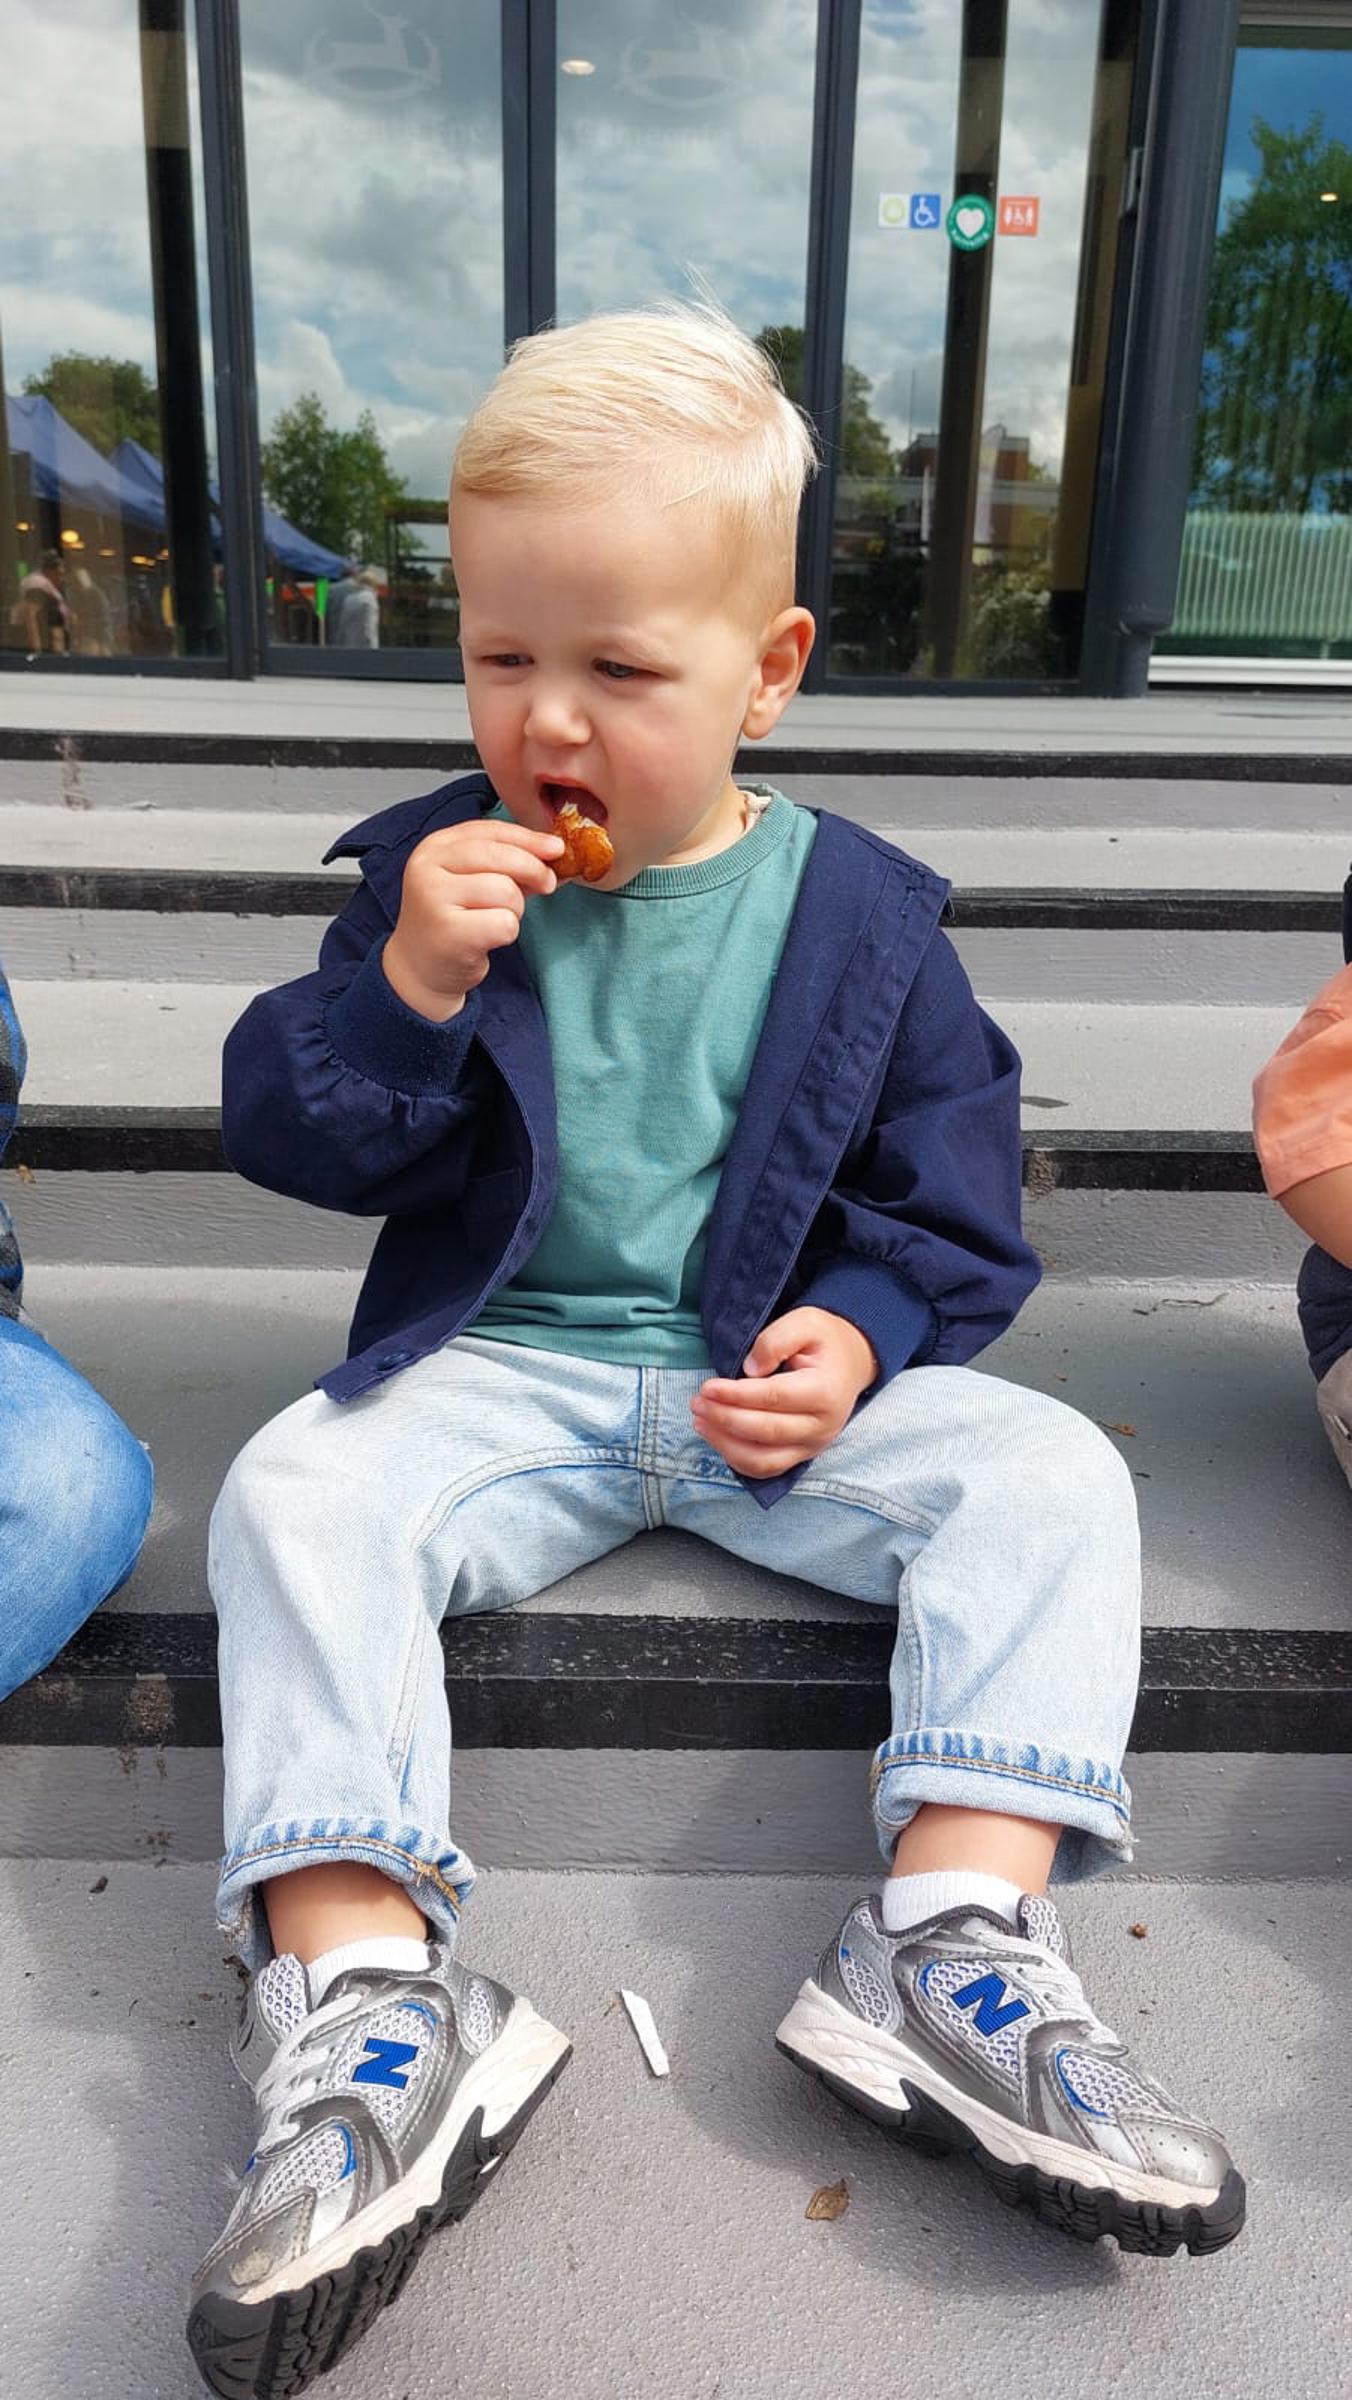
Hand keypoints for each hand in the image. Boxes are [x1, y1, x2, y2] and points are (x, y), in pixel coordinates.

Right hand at [382, 819, 564, 1020]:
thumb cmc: (452, 921)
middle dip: (533, 869)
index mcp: (434, 847)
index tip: (556, 847)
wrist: (420, 968)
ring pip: (506, 890)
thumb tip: (551, 851)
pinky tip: (489, 938)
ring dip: (515, 909)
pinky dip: (508, 932)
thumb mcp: (471, 880)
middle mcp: (428, 868)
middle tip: (548, 884)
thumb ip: (504, 863)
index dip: (527, 838)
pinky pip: (504, 923)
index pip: (489, 831)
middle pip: (500, 856)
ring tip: (497, 920)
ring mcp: (434, 899)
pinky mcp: (450, 933)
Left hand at [690, 1307, 878, 1479]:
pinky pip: (767, 1469)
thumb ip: (776, 1340)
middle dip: (724, 1418)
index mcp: (826, 1391)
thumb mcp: (805, 1322)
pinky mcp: (803, 1455)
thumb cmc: (824, 1340)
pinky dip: (738, 1459)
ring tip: (700, 1422)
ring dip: (726, 1444)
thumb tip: (749, 1370)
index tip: (707, 1387)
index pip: (773, 1398)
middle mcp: (823, 1425)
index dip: (736, 1395)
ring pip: (763, 1460)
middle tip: (697, 1402)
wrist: (850, 1363)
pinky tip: (718, 1439)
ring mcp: (814, 1445)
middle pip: (765, 1431)